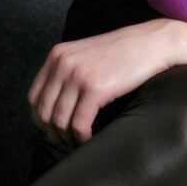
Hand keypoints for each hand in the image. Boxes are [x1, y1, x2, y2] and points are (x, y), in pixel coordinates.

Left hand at [27, 18, 179, 146]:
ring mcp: (78, 75)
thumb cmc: (123, 52)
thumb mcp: (86, 54)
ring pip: (59, 121)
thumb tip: (55, 105)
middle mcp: (63, 63)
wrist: (152, 43)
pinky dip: (82, 137)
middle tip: (66, 141)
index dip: (41, 119)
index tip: (53, 129)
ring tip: (78, 141)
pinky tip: (90, 138)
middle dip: (53, 132)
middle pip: (43, 111)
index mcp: (58, 55)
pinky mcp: (95, 88)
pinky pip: (79, 124)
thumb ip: (67, 71)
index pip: (34, 97)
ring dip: (67, 138)